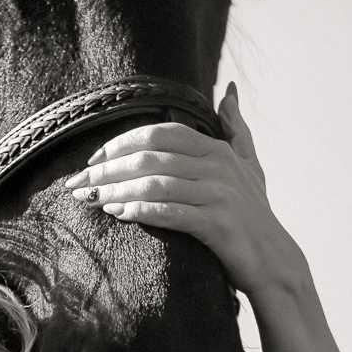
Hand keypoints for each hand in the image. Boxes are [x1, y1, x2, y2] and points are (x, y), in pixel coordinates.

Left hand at [63, 82, 305, 296]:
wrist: (274, 261)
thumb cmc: (255, 213)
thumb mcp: (249, 165)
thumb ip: (237, 128)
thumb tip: (230, 90)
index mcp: (218, 150)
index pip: (159, 134)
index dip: (121, 144)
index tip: (93, 160)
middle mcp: (218, 167)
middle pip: (149, 159)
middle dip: (107, 170)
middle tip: (77, 184)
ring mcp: (218, 196)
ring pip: (154, 185)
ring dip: (114, 191)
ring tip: (90, 200)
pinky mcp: (217, 225)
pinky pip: (168, 213)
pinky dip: (138, 211)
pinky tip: (117, 213)